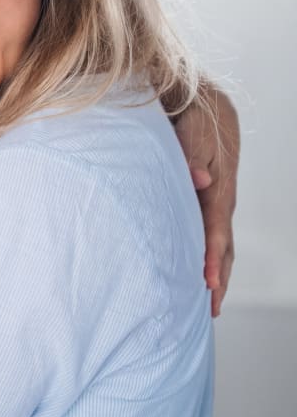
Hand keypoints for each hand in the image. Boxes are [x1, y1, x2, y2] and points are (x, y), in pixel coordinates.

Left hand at [175, 87, 239, 316]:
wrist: (205, 106)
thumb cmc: (195, 119)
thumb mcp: (193, 131)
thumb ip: (193, 154)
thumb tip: (199, 179)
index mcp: (219, 189)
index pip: (216, 230)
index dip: (212, 257)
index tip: (208, 283)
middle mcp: (221, 200)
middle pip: (223, 246)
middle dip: (218, 278)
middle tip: (209, 310)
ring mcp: (215, 202)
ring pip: (219, 244)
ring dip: (215, 272)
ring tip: (207, 302)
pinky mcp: (206, 201)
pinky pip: (210, 233)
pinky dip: (207, 255)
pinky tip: (196, 270)